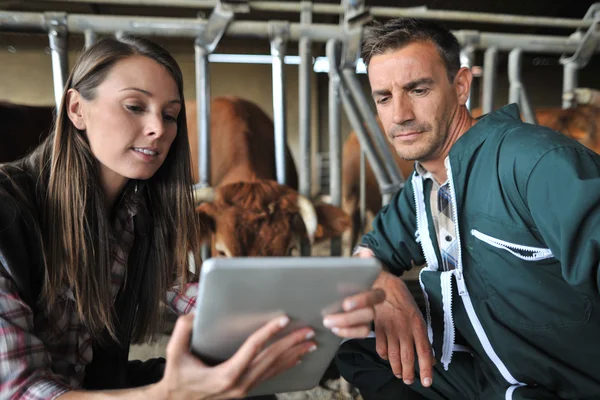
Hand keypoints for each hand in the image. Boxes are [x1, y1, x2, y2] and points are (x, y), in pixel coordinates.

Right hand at [158, 313, 315, 399]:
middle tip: (308, 331)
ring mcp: (244, 389)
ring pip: (274, 369)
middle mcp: (239, 383)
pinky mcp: (246, 390)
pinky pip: (270, 376)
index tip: (283, 320)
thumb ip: (182, 332)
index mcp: (225, 375)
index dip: (269, 332)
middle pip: (270, 359)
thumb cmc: (178, 377)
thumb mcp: (174, 354)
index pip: (253, 348)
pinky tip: (296, 359)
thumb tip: (194, 315)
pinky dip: (285, 366)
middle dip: (291, 343)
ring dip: (294, 355)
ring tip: (310, 343)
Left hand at [321, 251, 384, 337]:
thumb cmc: (342, 275)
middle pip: (369, 313)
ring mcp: (367, 316)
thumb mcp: (348, 267)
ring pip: (364, 325)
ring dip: (346, 326)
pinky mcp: (361, 326)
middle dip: (349, 317)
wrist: (334, 287)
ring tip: (327, 322)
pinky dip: (347, 333)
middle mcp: (372, 303)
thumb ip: (356, 262)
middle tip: (328, 317)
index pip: (376, 295)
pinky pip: (360, 333)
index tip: (345, 304)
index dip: (363, 300)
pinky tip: (334, 329)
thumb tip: (366, 252)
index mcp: (370, 287)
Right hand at [373, 270, 433, 387]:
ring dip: (397, 368)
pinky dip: (383, 355)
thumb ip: (422, 337)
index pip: (424, 352)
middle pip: (408, 357)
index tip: (427, 382)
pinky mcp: (378, 328)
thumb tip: (430, 357)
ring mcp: (390, 330)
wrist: (384, 285)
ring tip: (399, 374)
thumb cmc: (403, 300)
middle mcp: (405, 329)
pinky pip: (381, 348)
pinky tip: (386, 357)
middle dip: (409, 373)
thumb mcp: (418, 316)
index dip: (426, 369)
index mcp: (418, 325)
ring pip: (393, 356)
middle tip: (409, 381)